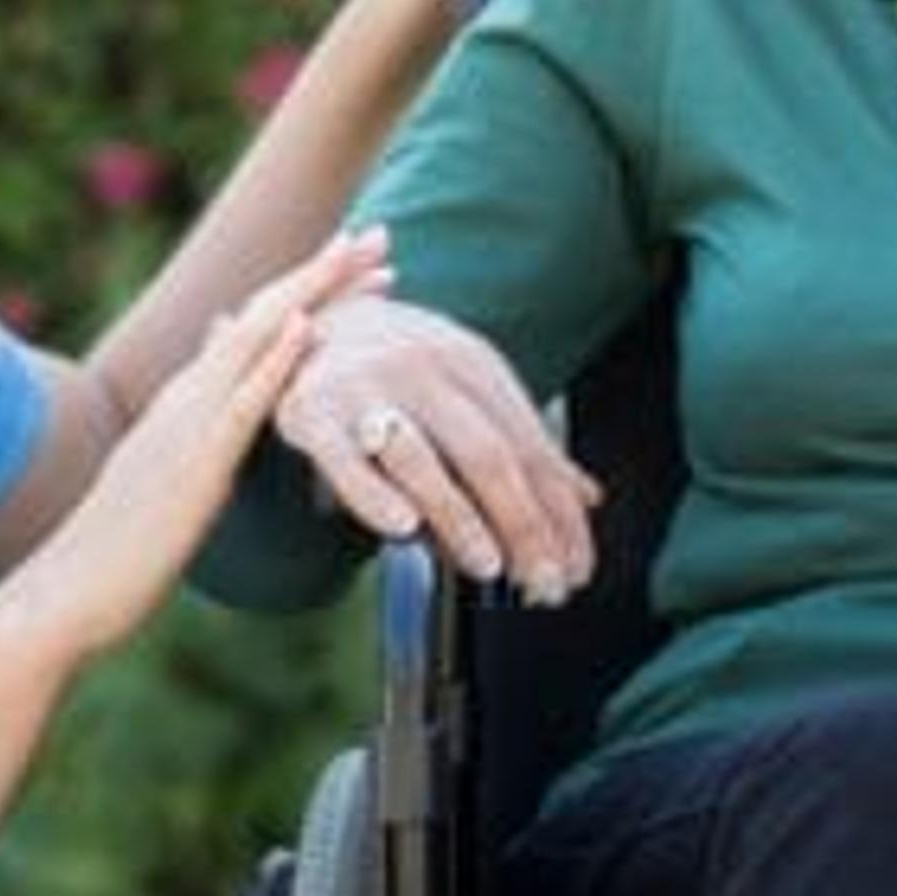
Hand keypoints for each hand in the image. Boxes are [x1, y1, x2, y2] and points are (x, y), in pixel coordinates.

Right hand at [14, 232, 388, 655]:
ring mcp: (190, 421)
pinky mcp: (197, 461)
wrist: (71, 587)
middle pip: (266, 314)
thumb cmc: (123, 547)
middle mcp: (189, 393)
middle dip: (325, 271)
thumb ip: (200, 434)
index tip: (357, 261)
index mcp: (188, 399)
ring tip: (361, 255)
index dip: (309, 289)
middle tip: (380, 235)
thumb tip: (224, 416)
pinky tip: (310, 328)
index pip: (257, 327)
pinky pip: (243, 402)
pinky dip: (277, 360)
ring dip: (312, 291)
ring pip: (258, 338)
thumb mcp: (171, 475)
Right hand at [271, 291, 600, 601]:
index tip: (576, 566)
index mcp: (471, 362)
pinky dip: (374, 496)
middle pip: (486, 453)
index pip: (529, 446)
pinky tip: (402, 529)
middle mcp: (423, 367)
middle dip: (524, 524)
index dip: (558, 513)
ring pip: (421, 460)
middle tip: (545, 582)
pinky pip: (345, 462)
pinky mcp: (311, 412)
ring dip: (461, 519)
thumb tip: (586, 497)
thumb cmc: (401, 364)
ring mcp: (365, 388)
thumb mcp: (466, 383)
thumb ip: (521, 441)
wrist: (310, 313)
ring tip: (489, 567)